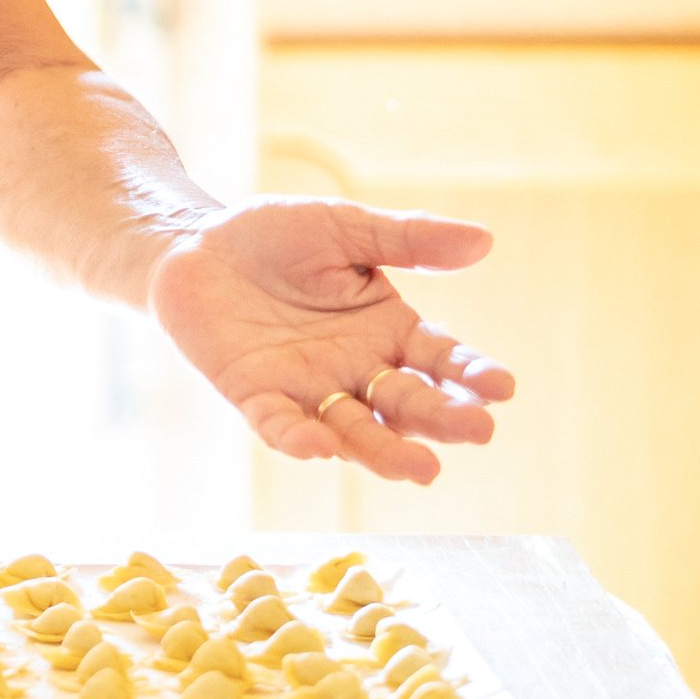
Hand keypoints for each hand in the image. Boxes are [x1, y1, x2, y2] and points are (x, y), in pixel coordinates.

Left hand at [148, 197, 510, 484]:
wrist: (195, 243)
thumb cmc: (276, 235)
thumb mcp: (346, 228)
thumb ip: (408, 239)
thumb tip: (484, 240)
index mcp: (387, 329)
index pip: (440, 358)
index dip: (471, 374)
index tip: (504, 387)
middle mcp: (356, 369)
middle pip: (407, 403)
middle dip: (442, 419)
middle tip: (479, 431)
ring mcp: (308, 388)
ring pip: (355, 430)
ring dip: (385, 450)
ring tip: (422, 469)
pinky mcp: (255, 395)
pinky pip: (279, 424)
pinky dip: (298, 438)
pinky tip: (319, 445)